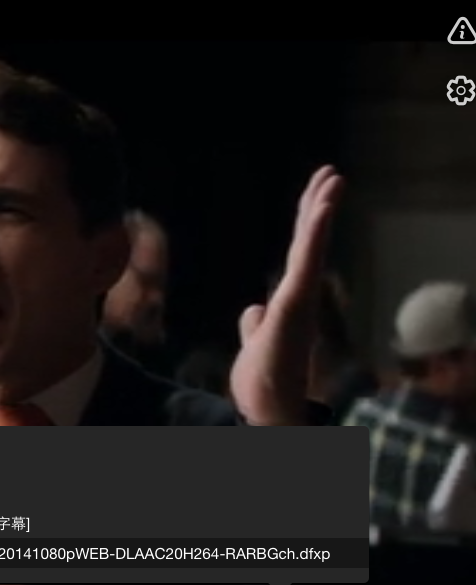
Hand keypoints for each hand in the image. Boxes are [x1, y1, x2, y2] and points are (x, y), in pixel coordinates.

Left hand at [230, 165, 342, 425]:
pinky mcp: (295, 307)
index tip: (315, 193)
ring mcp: (299, 301)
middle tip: (330, 172)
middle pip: (307, 242)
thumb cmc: (264, 383)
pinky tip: (321, 208)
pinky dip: (314, 234)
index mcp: (288, 301)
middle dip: (317, 206)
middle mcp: (298, 297)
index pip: (297, 253)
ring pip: (311, 248)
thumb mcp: (255, 342)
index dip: (306, 222)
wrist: (267, 412)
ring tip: (333, 179)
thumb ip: (256, 323)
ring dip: (320, 212)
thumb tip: (252, 309)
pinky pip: (305, 264)